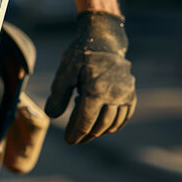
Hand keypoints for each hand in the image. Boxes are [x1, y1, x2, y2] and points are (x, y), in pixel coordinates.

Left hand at [44, 11, 135, 144]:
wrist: (105, 40)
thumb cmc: (82, 54)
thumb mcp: (66, 70)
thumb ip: (58, 94)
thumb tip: (51, 116)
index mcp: (96, 90)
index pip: (86, 121)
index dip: (76, 134)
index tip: (69, 141)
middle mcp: (114, 95)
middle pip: (100, 125)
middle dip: (86, 135)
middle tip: (75, 139)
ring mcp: (125, 95)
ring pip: (113, 123)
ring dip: (99, 131)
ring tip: (86, 131)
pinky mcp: (131, 93)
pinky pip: (125, 116)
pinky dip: (115, 124)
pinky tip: (103, 126)